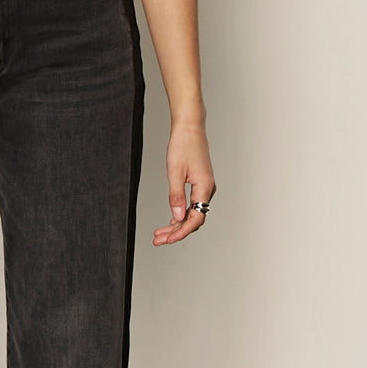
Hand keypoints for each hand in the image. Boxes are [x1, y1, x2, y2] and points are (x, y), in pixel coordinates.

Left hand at [153, 119, 214, 245]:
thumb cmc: (183, 145)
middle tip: (158, 240)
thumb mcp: (175, 172)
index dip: (181, 231)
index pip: (195, 218)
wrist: (190, 127)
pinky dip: (180, 213)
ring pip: (192, 212)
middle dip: (176, 231)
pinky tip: (171, 220)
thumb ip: (176, 196)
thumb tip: (177, 217)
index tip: (167, 239)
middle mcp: (207, 189)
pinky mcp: (200, 183)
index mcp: (204, 187)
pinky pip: (192, 204)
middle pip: (193, 218)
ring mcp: (204, 187)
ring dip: (177, 224)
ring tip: (160, 233)